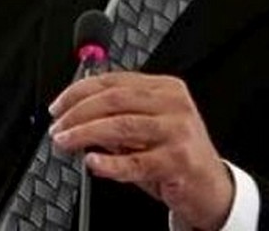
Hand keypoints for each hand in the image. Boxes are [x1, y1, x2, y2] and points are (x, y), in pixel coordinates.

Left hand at [48, 71, 233, 230]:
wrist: (211, 188)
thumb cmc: (174, 155)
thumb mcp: (147, 126)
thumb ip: (117, 115)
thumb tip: (74, 115)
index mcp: (165, 88)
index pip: (113, 81)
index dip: (78, 92)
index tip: (58, 106)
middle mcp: (173, 104)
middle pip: (114, 99)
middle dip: (78, 112)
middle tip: (58, 127)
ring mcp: (178, 131)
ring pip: (121, 125)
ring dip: (85, 134)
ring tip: (66, 142)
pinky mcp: (179, 161)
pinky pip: (136, 162)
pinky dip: (110, 163)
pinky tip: (93, 162)